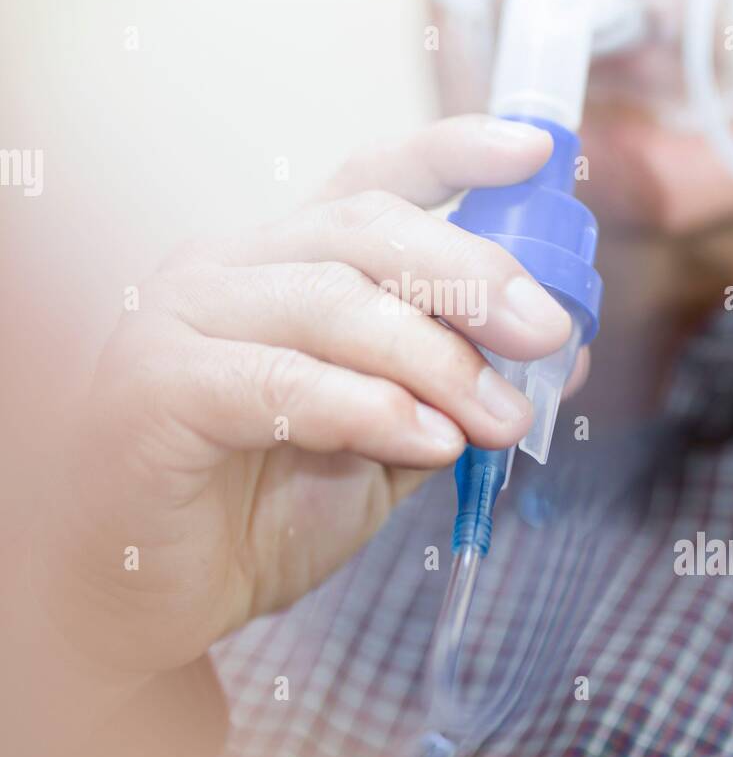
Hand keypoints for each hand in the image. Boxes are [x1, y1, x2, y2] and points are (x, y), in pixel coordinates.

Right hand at [44, 115, 585, 678]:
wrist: (145, 601)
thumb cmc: (255, 512)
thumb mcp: (383, 443)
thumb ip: (454, 390)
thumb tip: (564, 350)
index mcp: (279, 263)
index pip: (369, 182)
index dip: (453, 154)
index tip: (536, 154)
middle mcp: (225, 269)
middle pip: (363, 230)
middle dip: (471, 273)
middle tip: (546, 330)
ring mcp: (180, 319)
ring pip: (331, 301)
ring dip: (436, 359)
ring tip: (502, 419)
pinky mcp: (155, 388)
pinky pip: (280, 382)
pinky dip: (368, 408)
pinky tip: (429, 442)